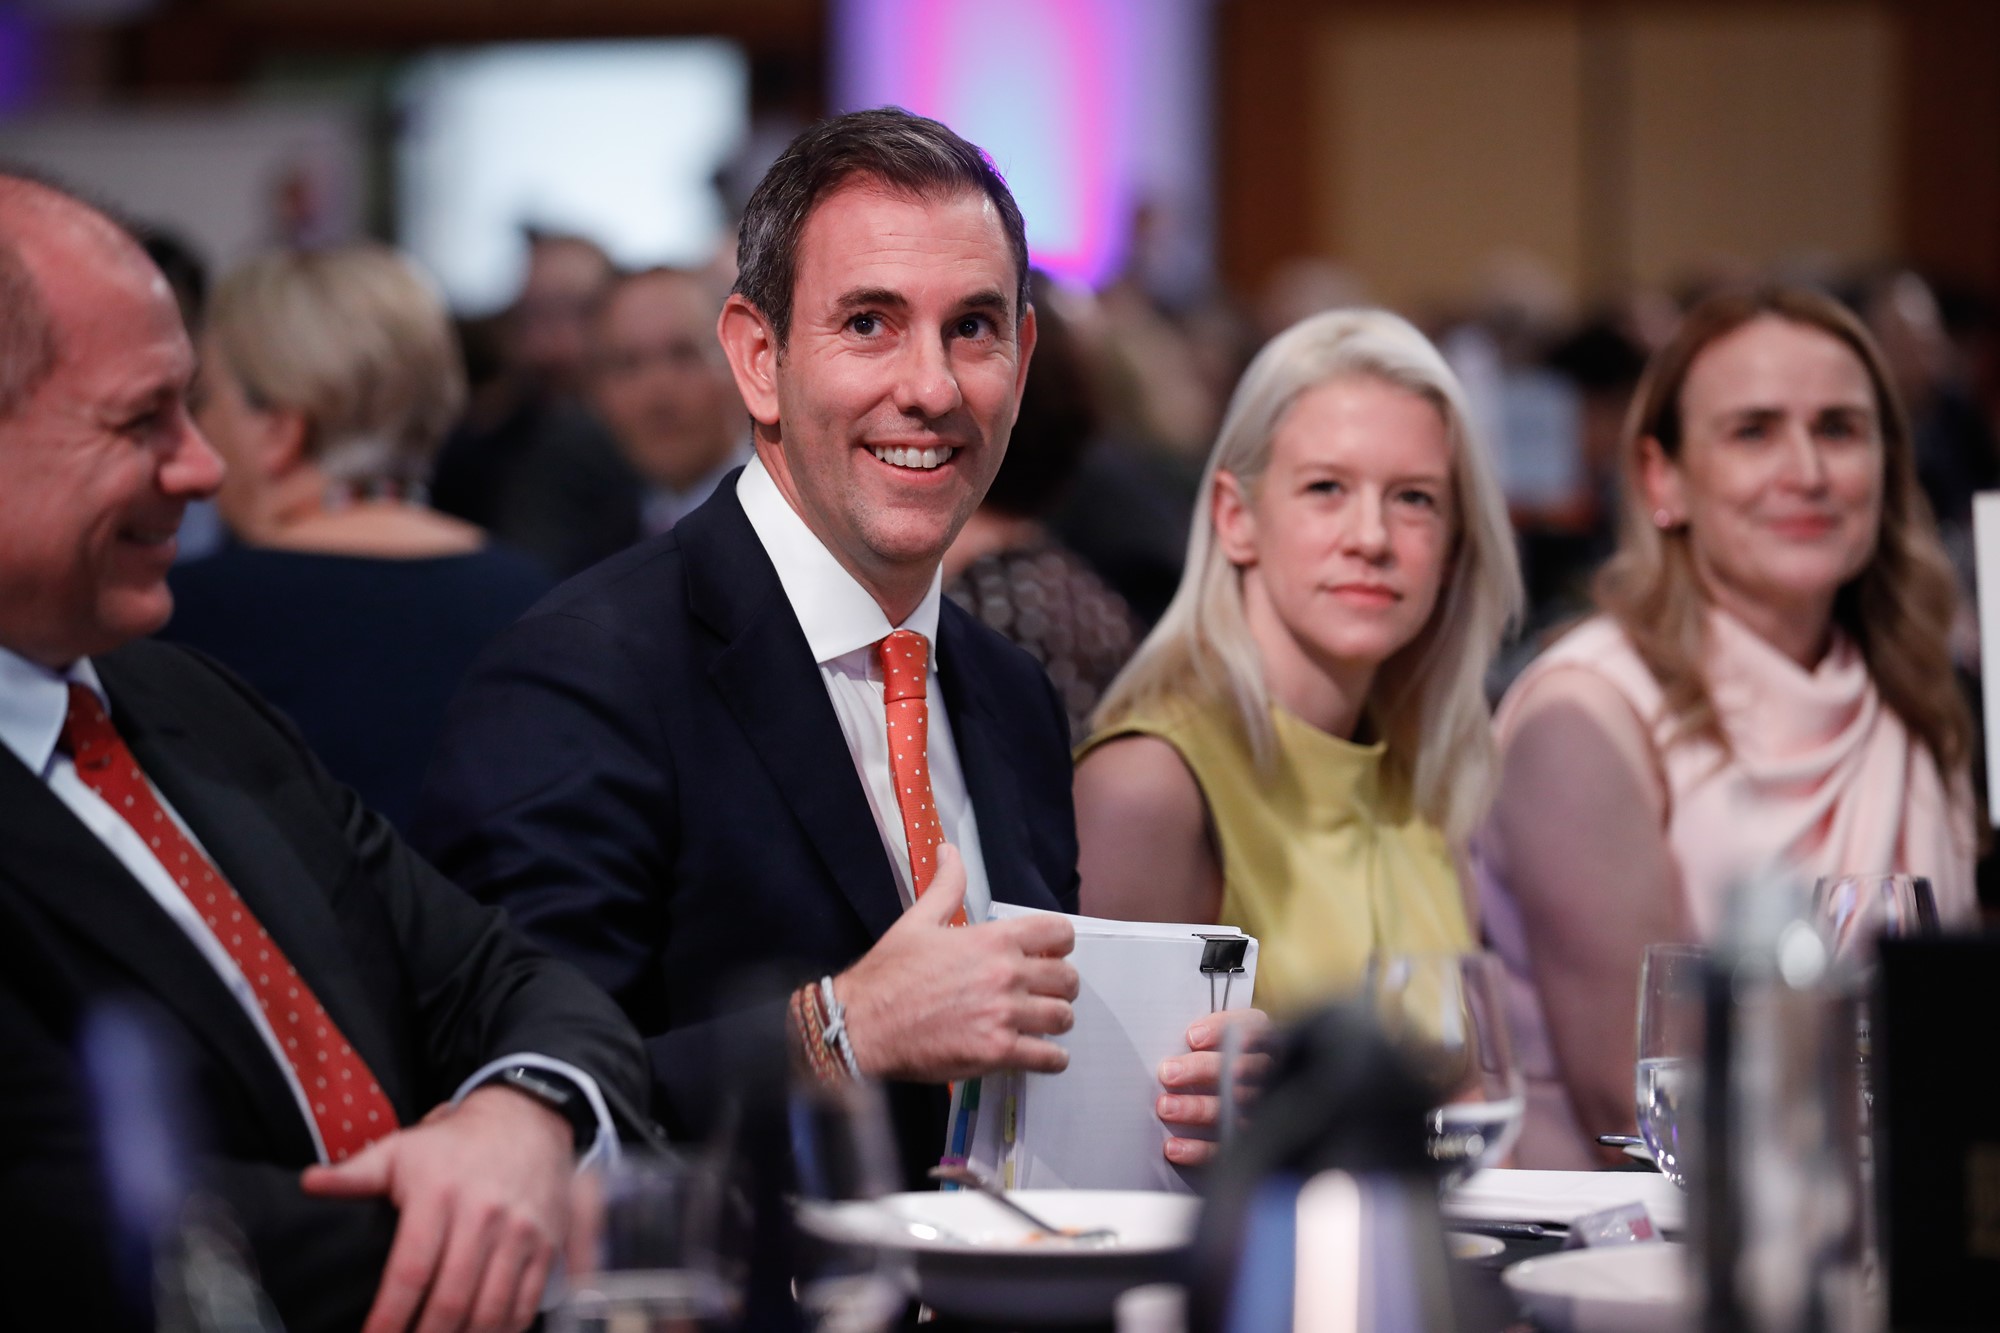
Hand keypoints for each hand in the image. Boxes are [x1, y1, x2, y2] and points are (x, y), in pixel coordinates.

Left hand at [300, 1085, 576, 1332]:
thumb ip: (355, 1175)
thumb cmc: (452, 1144)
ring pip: (491, 1308)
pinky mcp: (546, 1242)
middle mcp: (482, 1214)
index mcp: (438, 1194)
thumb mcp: (401, 1150)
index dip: (389, 1317)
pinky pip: (526, 1301)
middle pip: (450, 1299)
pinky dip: (504, 1330)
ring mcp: (520, 1231)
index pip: (410, 1272)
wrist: (527, 1118)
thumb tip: (308, 1183)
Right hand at [838, 844, 1078, 1081]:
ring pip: (1062, 1017)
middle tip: (1045, 992)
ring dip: (1056, 1020)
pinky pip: (1049, 1057)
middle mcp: (1006, 975)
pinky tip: (1041, 1053)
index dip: (1060, 943)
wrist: (862, 1024)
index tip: (1049, 954)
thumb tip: (949, 851)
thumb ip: (945, 885)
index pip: (1059, 933)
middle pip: (1067, 979)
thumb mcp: (917, 920)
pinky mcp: (997, 1052)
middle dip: (1061, 985)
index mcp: (993, 939)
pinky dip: (1052, 1058)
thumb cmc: (888, 974)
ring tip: (1041, 1022)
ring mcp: (1004, 1015)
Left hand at [1157, 1008, 1272, 1165]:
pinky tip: (1174, 1146)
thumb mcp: (1228, 1039)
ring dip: (1196, 1108)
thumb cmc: (1228, 1060)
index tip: (1193, 1036)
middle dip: (1202, 1070)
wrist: (1253, 1109)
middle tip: (1168, 1072)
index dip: (1222, 1031)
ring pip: (1232, 1110)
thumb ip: (1214, 1033)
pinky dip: (1197, 1149)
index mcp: (1268, 1043)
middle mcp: (1271, 1076)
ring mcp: (1261, 1112)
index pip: (1254, 1029)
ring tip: (1165, 1106)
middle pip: (1241, 1070)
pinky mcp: (1248, 1144)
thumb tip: (1188, 1037)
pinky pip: (1225, 1148)